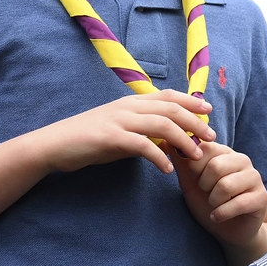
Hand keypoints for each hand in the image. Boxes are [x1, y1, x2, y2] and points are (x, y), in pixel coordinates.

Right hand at [33, 90, 212, 173]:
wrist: (54, 145)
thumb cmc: (88, 140)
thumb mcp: (119, 131)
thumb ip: (142, 132)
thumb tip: (167, 141)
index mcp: (130, 102)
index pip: (167, 96)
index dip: (190, 102)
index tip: (208, 111)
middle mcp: (127, 106)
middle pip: (170, 108)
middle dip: (195, 122)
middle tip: (212, 137)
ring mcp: (118, 120)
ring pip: (161, 124)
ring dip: (183, 140)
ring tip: (195, 156)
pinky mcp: (109, 137)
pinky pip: (141, 145)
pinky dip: (158, 156)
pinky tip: (167, 169)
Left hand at [177, 142, 266, 249]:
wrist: (227, 231)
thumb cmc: (208, 204)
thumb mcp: (190, 182)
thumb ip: (181, 163)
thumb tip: (167, 140)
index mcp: (224, 152)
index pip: (205, 148)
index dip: (195, 168)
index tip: (197, 180)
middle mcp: (242, 160)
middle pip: (216, 166)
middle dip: (204, 186)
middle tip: (207, 194)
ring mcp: (254, 178)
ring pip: (226, 186)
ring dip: (213, 201)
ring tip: (214, 205)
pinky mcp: (261, 197)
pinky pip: (238, 204)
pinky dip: (221, 214)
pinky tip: (217, 216)